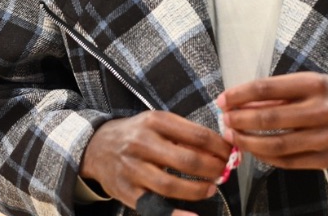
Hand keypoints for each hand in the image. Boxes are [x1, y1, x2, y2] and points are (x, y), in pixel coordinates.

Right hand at [80, 111, 231, 211]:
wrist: (96, 146)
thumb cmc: (135, 134)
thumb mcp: (157, 123)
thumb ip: (184, 134)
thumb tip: (219, 149)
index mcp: (154, 121)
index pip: (197, 135)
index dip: (219, 147)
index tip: (230, 153)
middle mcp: (142, 143)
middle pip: (187, 160)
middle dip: (212, 169)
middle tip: (223, 172)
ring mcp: (132, 169)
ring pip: (171, 185)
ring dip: (197, 189)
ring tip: (210, 188)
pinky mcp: (126, 191)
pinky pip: (153, 206)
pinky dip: (175, 215)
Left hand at [217, 72, 327, 169]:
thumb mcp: (309, 84)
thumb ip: (277, 93)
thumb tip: (240, 103)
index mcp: (314, 84)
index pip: (267, 88)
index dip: (239, 95)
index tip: (222, 100)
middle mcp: (321, 110)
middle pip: (268, 118)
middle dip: (240, 120)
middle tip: (225, 121)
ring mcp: (325, 137)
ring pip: (276, 144)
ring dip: (248, 142)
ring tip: (234, 137)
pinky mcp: (326, 160)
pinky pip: (287, 161)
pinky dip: (265, 157)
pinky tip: (254, 150)